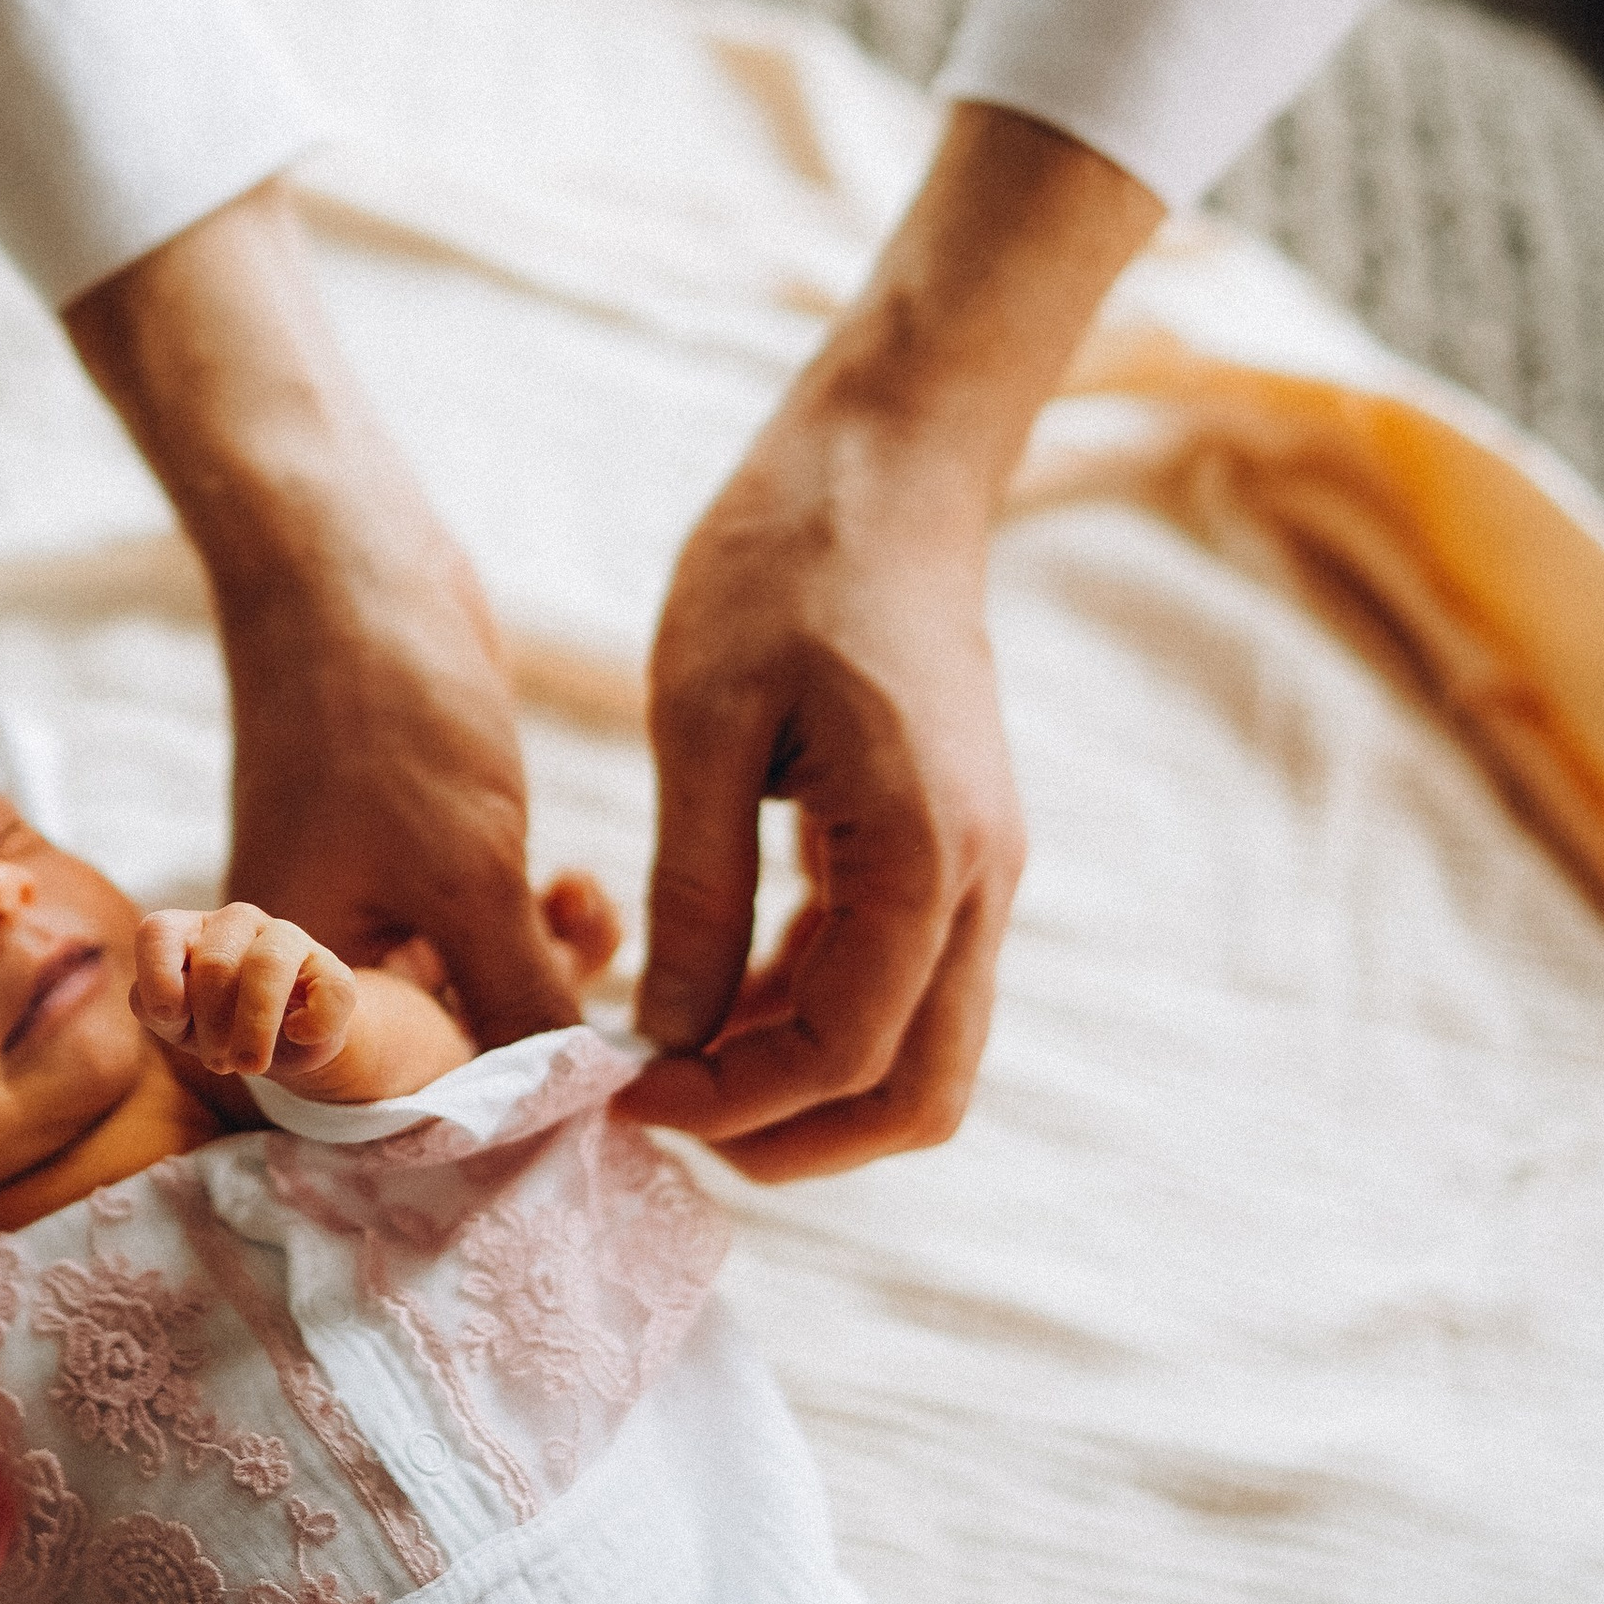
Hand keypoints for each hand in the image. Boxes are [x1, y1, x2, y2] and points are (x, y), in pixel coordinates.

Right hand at [66, 180, 579, 1045]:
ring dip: (545, 972)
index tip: (575, 1099)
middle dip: (526, 1039)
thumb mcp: (471, 877)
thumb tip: (584, 1098)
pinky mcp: (405, 864)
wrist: (350, 565)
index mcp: (283, 994)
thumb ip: (523, 1002)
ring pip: (469, 997)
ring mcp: (357, 913)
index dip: (478, 1121)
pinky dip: (534, 926)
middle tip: (605, 1011)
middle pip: (429, 1064)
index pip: (374, 1110)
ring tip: (586, 916)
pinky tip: (577, 889)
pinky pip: (477, 936)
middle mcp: (308, 970)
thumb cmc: (386, 716)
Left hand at [132, 902, 359, 1078]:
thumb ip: (155, 1008)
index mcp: (191, 929)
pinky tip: (299, 1034)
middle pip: (215, 963)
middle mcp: (237, 922)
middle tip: (218, 1062)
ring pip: (267, 965)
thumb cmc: (217, 1024)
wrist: (283, 1042)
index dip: (158, 975)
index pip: (158, 931)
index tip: (170, 1017)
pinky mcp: (334, 969)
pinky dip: (312, 1023)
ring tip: (250, 1064)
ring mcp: (289, 938)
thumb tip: (169, 1004)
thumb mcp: (178, 1024)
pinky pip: (329, 990)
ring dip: (255, 1027)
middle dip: (212, 1024)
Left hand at [619, 105, 1161, 1181]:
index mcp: (925, 852)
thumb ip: (697, 890)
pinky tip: (713, 993)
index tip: (625, 1093)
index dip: (736, 1103)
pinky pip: (899, 981)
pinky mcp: (949, 850)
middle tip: (662, 1119)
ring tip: (672, 1061)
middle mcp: (978, 882)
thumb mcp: (706, 720)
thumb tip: (665, 1038)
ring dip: (803, 1084)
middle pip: (917, 1094)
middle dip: (793, 1137)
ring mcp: (977, 870)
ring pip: (918, 1051)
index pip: (847, 1051)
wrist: (885, 465)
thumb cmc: (786, 563)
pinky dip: (815, 1016)